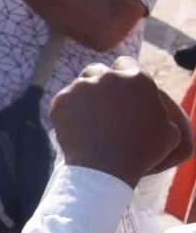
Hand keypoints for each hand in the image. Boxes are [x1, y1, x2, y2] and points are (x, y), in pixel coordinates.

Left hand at [48, 62, 195, 182]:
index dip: (125, 75)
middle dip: (102, 82)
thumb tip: (153, 106)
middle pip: (101, 70)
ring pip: (82, 82)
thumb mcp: (169, 132)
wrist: (106, 168)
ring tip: (89, 113)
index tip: (121, 88)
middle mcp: (108, 76)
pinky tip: (76, 124)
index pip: (127, 64)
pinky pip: (66, 99)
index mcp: (137, 78)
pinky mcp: (62, 99)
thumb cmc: (143, 153)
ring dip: (85, 93)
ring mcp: (82, 86)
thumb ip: (159, 110)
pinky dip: (69, 109)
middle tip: (102, 100)